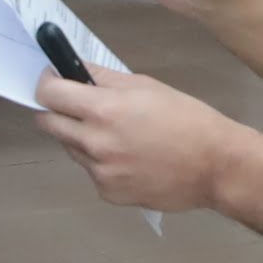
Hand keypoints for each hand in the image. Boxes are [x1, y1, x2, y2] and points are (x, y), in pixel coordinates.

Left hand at [30, 43, 260, 214]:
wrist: (216, 166)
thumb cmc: (186, 118)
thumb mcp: (145, 86)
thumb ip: (104, 79)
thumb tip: (75, 69)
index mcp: (104, 110)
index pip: (49, 94)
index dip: (46, 83)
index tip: (53, 79)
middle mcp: (95, 143)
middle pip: (49, 124)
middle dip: (57, 111)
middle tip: (77, 105)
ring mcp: (100, 172)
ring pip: (71, 148)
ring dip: (81, 138)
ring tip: (118, 134)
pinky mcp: (108, 193)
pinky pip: (92, 171)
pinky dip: (102, 162)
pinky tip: (130, 158)